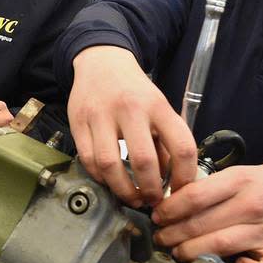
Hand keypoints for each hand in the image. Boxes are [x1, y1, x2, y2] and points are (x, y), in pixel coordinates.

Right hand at [68, 46, 197, 207]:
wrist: (101, 61)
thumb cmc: (135, 91)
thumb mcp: (158, 107)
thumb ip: (165, 141)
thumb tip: (170, 180)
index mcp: (157, 105)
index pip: (182, 146)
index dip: (184, 176)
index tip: (180, 191)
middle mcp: (130, 109)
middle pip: (143, 161)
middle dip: (150, 190)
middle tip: (153, 201)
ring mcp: (100, 115)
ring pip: (110, 164)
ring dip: (123, 190)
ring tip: (131, 198)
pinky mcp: (78, 122)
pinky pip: (88, 160)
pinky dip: (100, 177)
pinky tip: (110, 181)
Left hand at [152, 161, 262, 262]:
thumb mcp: (239, 173)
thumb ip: (210, 187)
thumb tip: (173, 202)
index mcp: (238, 181)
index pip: (194, 196)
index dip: (169, 209)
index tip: (157, 215)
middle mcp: (250, 205)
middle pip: (201, 224)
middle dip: (173, 234)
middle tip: (161, 238)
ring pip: (220, 246)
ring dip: (192, 252)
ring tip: (178, 252)